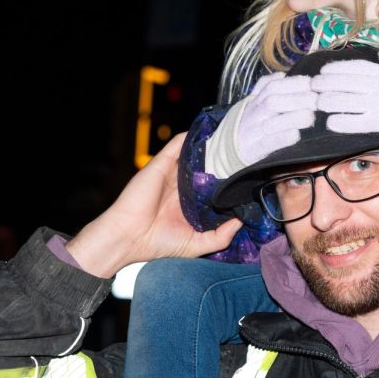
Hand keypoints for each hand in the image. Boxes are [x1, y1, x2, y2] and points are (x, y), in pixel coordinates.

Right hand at [67, 133, 240, 277]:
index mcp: (190, 205)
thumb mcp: (197, 244)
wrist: (129, 237)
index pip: (214, 188)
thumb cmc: (158, 244)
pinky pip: (177, 144)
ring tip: (231, 139)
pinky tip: (208, 132)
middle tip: (244, 156)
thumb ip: (221, 236)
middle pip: (206, 168)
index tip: (249, 179)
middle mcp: (182, 187)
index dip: (229, 183)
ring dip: (210, 146)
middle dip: (223, 162)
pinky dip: (191, 137)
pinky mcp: (161, 163)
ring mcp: (172, 174)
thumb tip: (242, 221)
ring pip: (194, 154)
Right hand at [235, 72, 317, 165]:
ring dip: (293, 117)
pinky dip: (282, 138)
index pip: (271, 87)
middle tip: (316, 100)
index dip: (291, 83)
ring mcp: (252, 133)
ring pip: (271, 122)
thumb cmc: (248, 124)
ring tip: (310, 116)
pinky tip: (296, 134)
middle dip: (296, 98)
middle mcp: (253, 115)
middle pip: (272, 102)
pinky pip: (268, 144)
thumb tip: (282, 74)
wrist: (226, 151)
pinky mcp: (254, 150)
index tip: (310, 83)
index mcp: (254, 102)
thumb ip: (264, 88)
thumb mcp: (252, 104)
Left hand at [311, 49, 378, 156]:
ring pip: (345, 102)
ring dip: (328, 102)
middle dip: (326, 84)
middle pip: (345, 83)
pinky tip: (330, 122)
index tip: (324, 69)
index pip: (357, 67)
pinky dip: (340, 122)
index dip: (337, 67)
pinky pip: (354, 124)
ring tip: (317, 103)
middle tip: (313, 86)